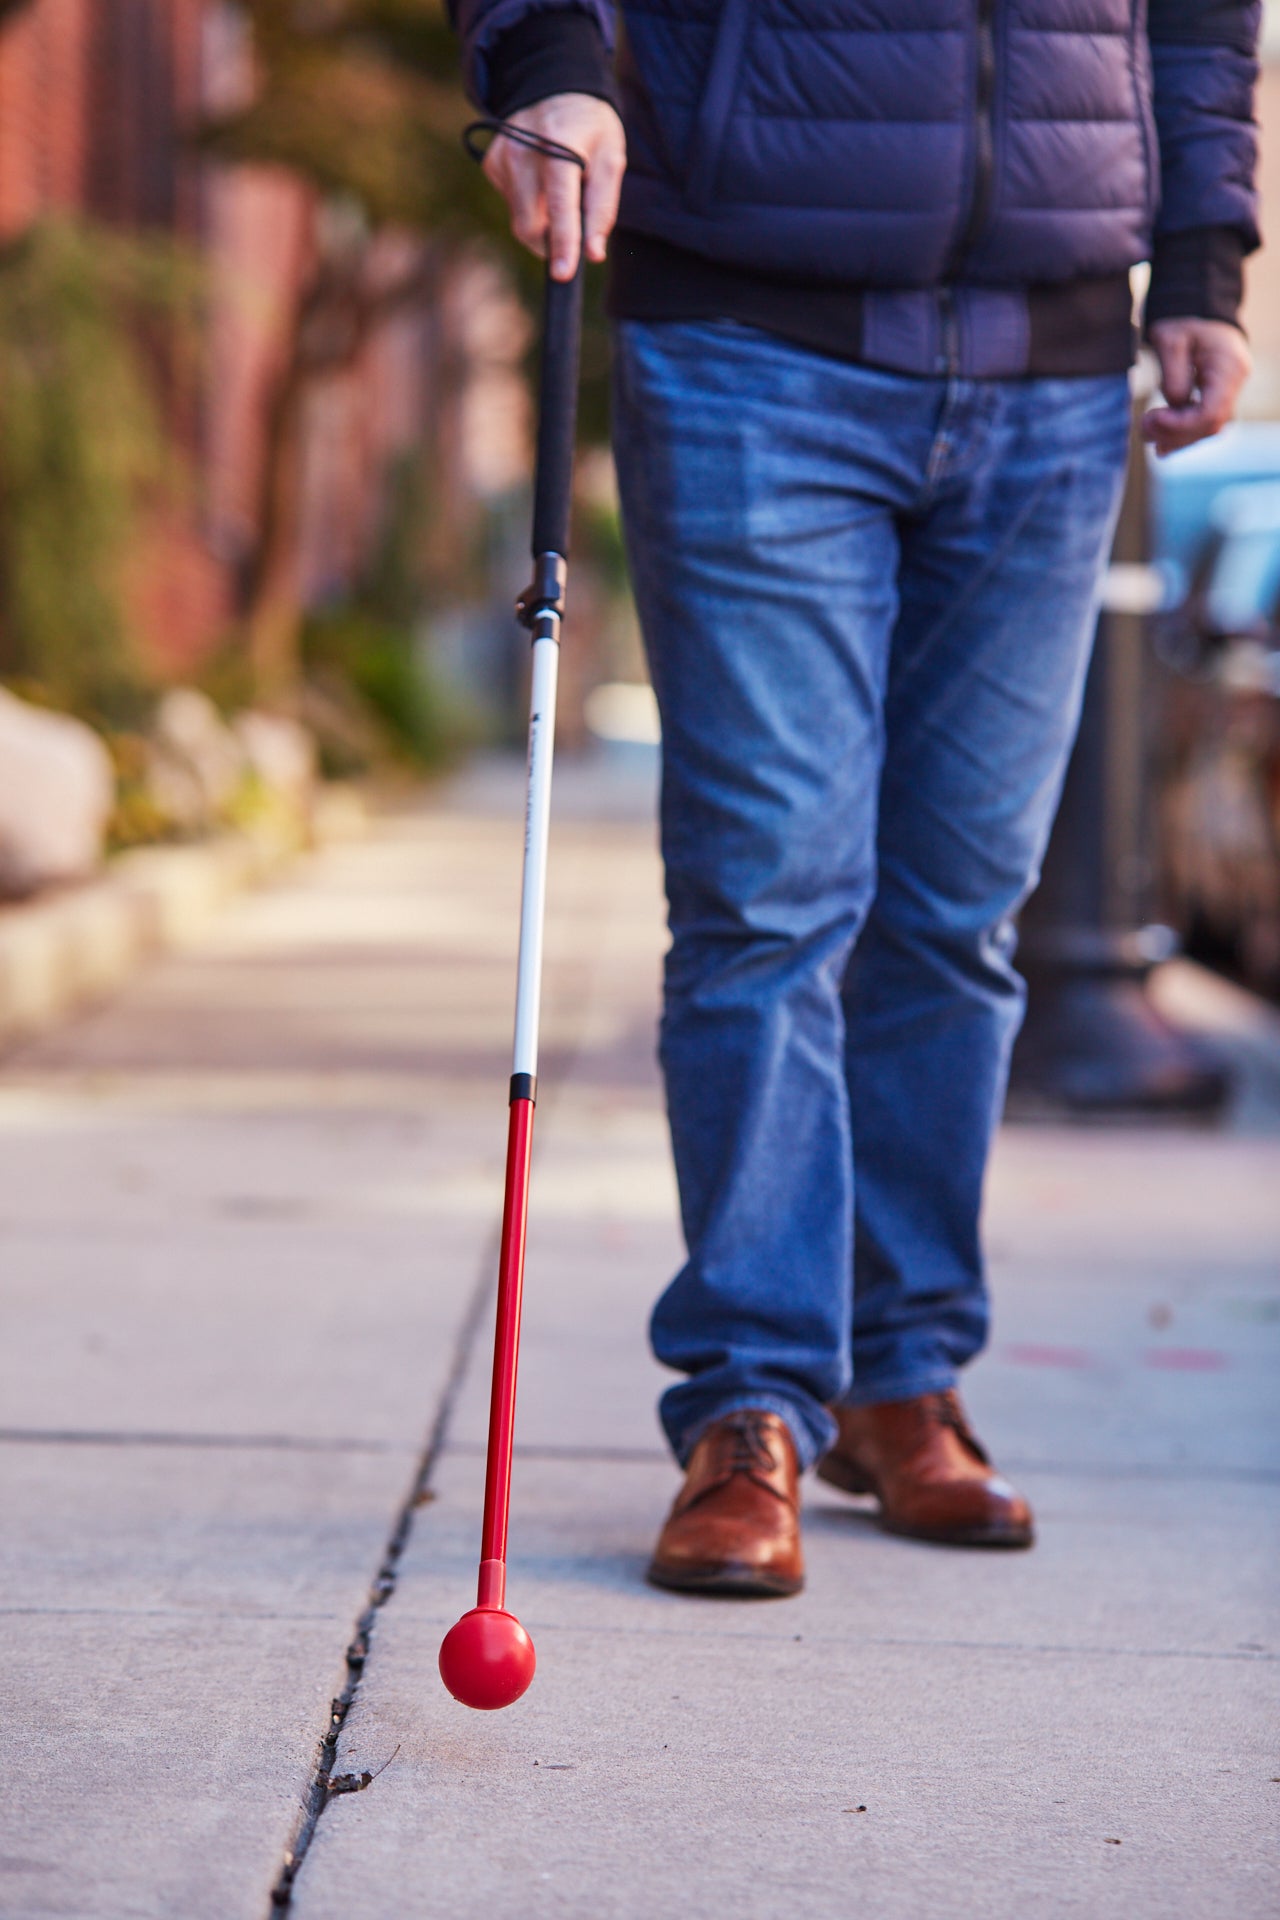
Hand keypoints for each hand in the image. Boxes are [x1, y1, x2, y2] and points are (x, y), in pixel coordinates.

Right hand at [483, 93, 626, 281]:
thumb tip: (593, 254)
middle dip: (551, 243)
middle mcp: (524, 149)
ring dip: (542, 222)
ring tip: (559, 192)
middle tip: (572, 237)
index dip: (563, 242)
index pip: (560, 204)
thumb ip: (602, 207)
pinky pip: (511, 204)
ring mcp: (502, 156)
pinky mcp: (492, 163)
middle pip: (531, 224)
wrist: (554, 85)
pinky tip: (540, 180)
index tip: (563, 274)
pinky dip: (529, 205)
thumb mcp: (611, 157)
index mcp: (560, 144)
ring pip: (520, 220)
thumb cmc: (590, 127)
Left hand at [1143, 318, 1251, 457]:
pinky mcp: (1219, 396)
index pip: (1211, 412)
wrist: (1200, 311)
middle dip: (1175, 433)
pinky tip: (1162, 442)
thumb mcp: (1172, 341)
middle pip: (1210, 425)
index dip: (1180, 424)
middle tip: (1144, 428)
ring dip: (1177, 438)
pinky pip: (1204, 422)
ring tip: (1149, 435)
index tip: (1152, 418)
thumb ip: (1173, 376)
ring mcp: (1230, 390)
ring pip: (1208, 428)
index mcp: (1229, 367)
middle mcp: (1236, 382)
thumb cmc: (1185, 322)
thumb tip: (1174, 407)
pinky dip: (1183, 433)